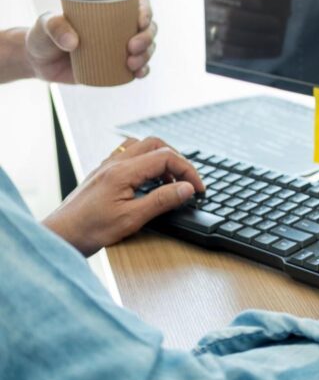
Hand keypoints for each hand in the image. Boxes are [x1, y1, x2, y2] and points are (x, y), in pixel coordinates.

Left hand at [26, 0, 157, 83]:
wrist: (38, 62)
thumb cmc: (42, 36)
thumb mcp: (45, 25)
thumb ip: (56, 27)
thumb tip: (73, 42)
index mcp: (107, 10)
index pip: (136, 4)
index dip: (146, 10)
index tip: (140, 21)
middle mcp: (118, 27)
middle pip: (147, 28)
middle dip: (147, 37)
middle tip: (133, 47)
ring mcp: (119, 47)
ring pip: (146, 48)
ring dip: (146, 55)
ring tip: (132, 63)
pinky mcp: (117, 66)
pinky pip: (138, 68)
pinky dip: (143, 70)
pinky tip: (138, 74)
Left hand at [43, 138, 204, 256]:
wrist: (60, 235)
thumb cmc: (90, 229)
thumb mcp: (131, 219)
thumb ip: (161, 200)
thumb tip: (187, 188)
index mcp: (123, 171)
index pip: (166, 157)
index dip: (188, 171)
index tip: (197, 189)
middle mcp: (114, 163)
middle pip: (156, 144)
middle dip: (177, 160)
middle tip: (187, 182)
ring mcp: (107, 166)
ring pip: (142, 146)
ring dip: (161, 158)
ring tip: (169, 181)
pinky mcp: (103, 173)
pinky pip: (129, 154)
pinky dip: (146, 162)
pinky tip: (148, 180)